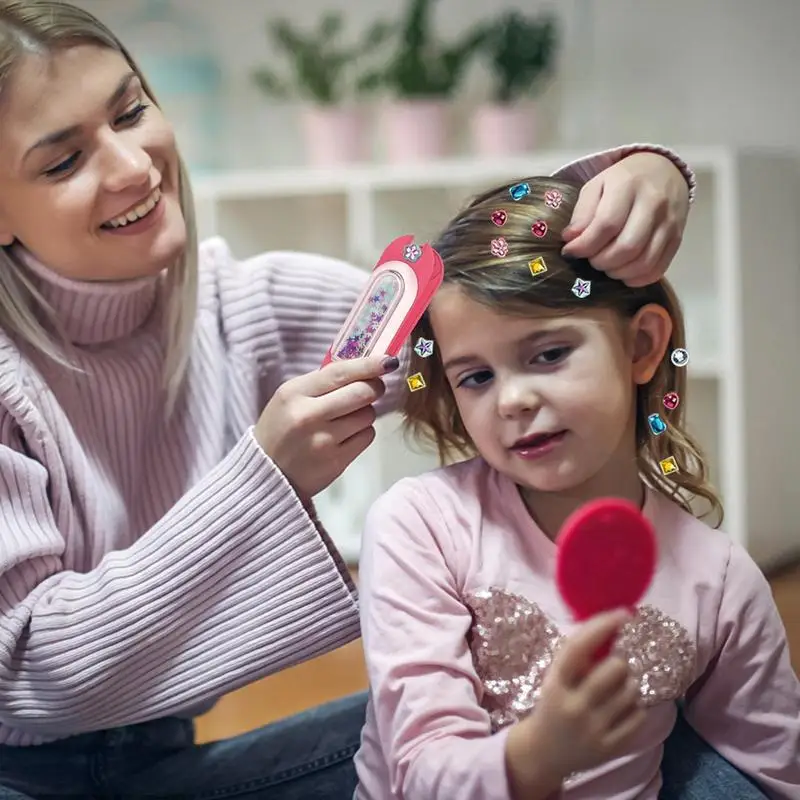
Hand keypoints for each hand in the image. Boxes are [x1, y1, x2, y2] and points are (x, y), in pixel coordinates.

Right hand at [255, 355, 398, 501]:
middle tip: (374, 388)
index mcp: (294, 393)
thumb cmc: (281, 429)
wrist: (267, 474)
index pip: (340, 373)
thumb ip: (322, 383)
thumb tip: (364, 368)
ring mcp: (323, 440)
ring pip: (367, 415)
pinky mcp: (336, 461)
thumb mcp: (289, 398)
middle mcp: (308, 415)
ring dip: (365, 412)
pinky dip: (363, 432)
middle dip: (374, 388)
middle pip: (362, 392)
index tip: (388, 360)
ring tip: (348, 417)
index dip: (369, 365)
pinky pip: (367, 436)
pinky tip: (347, 434)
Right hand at [505, 610, 644, 796]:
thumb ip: (576, 656)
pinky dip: (634, 707)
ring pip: (631, 691)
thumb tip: (610, 623)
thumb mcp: (555, 678)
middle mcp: (574, 707)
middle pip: (615, 669)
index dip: (602, 626)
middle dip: (618, 663)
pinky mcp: (611, 748)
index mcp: (555, 684)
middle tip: (612, 668)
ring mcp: (594, 730)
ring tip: (615, 690)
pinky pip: (638, 715)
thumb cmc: (553, 704)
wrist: (545, 753)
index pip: (578, 647)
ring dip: (628, 685)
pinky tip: (620, 709)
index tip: (624, 613)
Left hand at [561, 152, 689, 286]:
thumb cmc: (623, 181)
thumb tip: (570, 240)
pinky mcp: (677, 238)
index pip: (606, 225)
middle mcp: (654, 204)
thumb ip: (582, 213)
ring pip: (643, 262)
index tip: (570, 251)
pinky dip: (636, 278)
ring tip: (606, 265)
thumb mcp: (597, 185)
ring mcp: (669, 223)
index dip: (584, 245)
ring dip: (618, 272)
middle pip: (627, 247)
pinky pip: (658, 269)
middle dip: (601, 261)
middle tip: (591, 259)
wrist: (664, 171)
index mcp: (628, 185)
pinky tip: (623, 272)